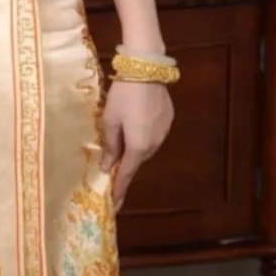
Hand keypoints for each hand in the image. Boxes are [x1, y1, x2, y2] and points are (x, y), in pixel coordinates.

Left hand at [100, 79, 173, 211]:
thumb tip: (108, 165)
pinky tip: (135, 125)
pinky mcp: (168, 120)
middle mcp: (154, 144)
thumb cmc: (123, 95)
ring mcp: (163, 132)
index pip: (126, 175)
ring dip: (134, 149)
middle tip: (112, 169)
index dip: (118, 190)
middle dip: (125, 166)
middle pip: (136, 161)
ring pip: (145, 148)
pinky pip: (152, 135)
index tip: (113, 205)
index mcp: (137, 147)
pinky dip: (142, 136)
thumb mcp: (109, 119)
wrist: (147, 69)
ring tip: (122, 143)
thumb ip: (110, 145)